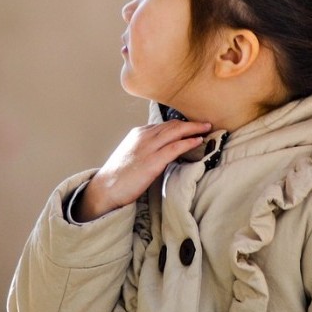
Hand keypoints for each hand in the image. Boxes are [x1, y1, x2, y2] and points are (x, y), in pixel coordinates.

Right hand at [73, 120, 210, 221]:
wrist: (105, 188)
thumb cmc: (118, 176)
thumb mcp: (131, 154)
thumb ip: (145, 148)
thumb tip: (162, 151)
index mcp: (138, 133)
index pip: (164, 125)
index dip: (180, 125)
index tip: (192, 126)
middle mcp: (144, 136)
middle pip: (172, 125)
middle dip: (190, 123)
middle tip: (205, 123)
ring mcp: (148, 148)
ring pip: (175, 132)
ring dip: (194, 128)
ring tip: (206, 128)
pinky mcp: (152, 161)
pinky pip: (175, 147)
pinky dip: (188, 142)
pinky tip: (198, 141)